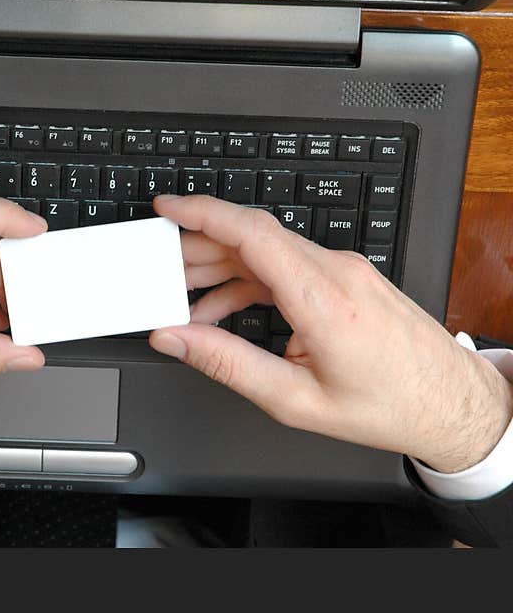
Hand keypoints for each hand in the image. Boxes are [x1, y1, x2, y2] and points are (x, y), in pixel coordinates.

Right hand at [149, 194, 512, 473]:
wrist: (452, 403)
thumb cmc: (388, 405)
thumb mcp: (294, 399)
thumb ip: (226, 363)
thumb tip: (177, 338)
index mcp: (325, 301)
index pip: (253, 234)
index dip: (203, 212)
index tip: (167, 207)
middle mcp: (337, 272)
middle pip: (252, 238)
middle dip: (198, 247)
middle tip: (161, 268)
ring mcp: (344, 270)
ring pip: (266, 251)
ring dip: (221, 267)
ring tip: (184, 296)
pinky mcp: (346, 277)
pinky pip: (286, 266)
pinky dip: (248, 281)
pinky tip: (223, 308)